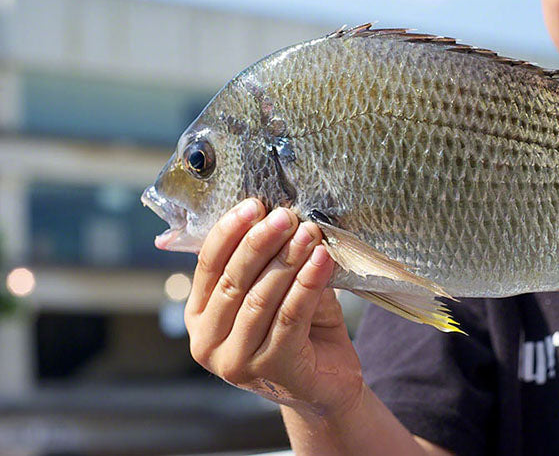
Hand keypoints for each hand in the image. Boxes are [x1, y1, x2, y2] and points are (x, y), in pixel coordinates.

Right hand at [185, 199, 363, 416]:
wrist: (329, 383)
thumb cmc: (301, 330)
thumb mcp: (280, 290)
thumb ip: (271, 261)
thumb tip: (282, 216)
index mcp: (201, 316)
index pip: (208, 265)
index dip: (230, 232)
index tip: (254, 204)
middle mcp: (208, 342)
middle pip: (233, 280)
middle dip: (261, 242)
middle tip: (286, 216)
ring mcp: (236, 361)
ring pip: (261, 298)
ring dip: (287, 260)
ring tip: (310, 233)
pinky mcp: (272, 370)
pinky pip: (289, 317)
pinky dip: (307, 284)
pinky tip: (322, 260)